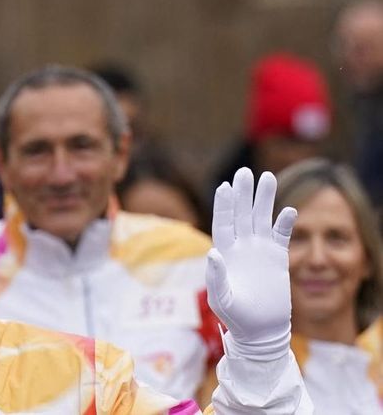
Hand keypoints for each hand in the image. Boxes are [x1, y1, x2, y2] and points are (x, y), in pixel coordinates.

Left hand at [207, 168, 296, 359]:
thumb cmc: (235, 317)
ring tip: (269, 177)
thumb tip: (213, 254)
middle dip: (244, 194)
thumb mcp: (221, 299)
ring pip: (262, 219)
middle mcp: (241, 247)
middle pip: (242, 214)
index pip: (223, 223)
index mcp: (225, 253)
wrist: (259, 330)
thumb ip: (216, 277)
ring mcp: (260, 251)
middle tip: (244, 172)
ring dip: (265, 200)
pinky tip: (289, 210)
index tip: (225, 187)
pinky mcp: (278, 259)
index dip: (224, 206)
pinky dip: (285, 223)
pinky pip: (281, 236)